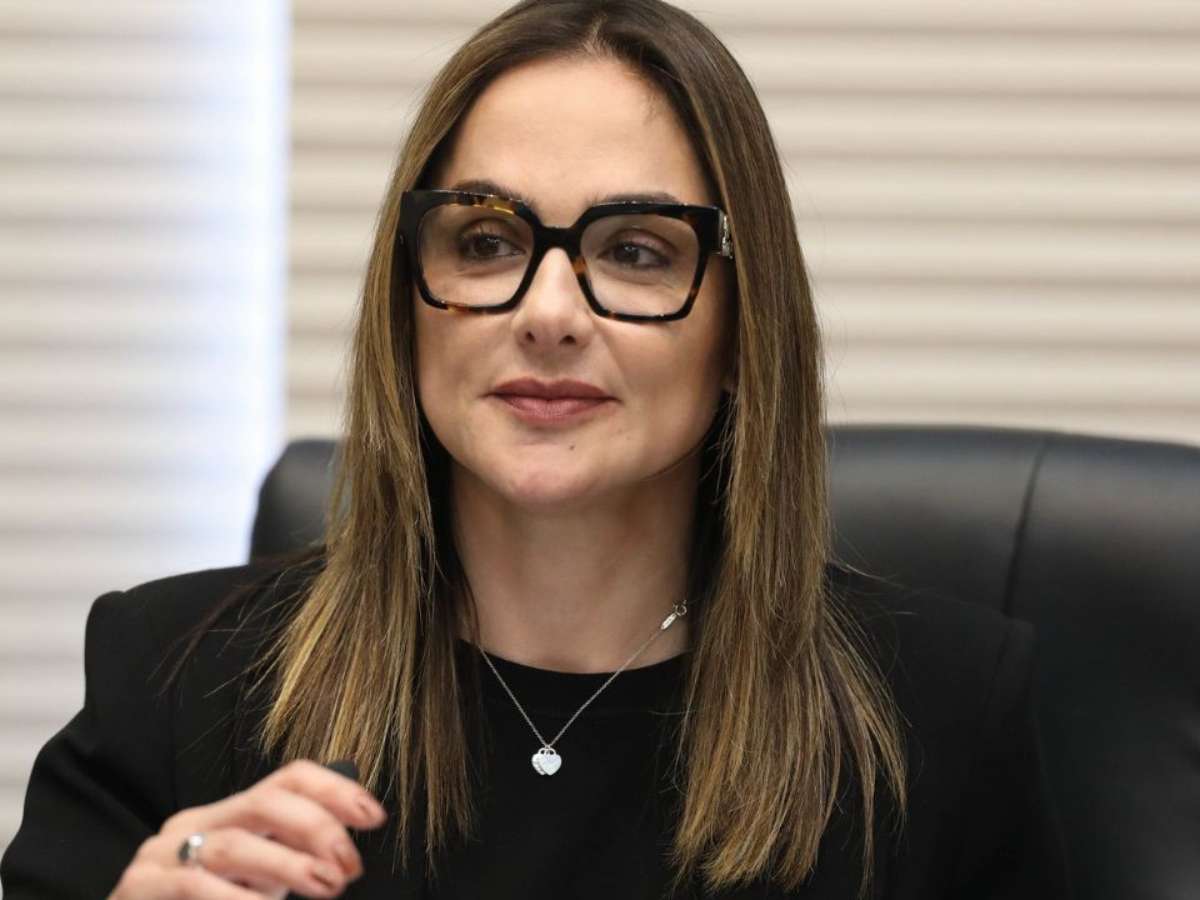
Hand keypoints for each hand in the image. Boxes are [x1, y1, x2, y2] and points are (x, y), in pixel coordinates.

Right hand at [107, 759, 387, 898]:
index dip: (335, 790)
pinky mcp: (140, 889)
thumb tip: (345, 856)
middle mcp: (195, 823)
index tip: (375, 817)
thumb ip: (286, 861)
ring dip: (288, 866)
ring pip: (235, 845)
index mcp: (227, 815)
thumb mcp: (251, 881)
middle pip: (265, 802)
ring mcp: (161, 856)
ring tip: (326, 887)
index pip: (288, 779)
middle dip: (317, 829)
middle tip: (349, 868)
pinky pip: (195, 887)